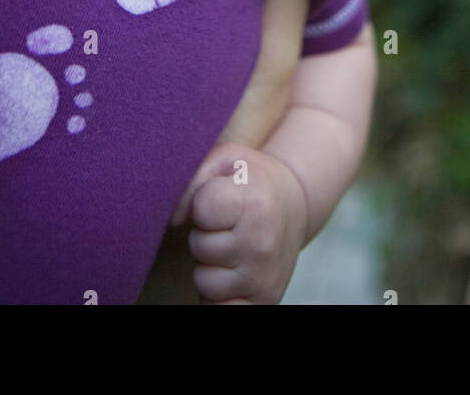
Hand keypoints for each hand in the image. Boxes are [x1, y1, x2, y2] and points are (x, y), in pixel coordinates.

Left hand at [171, 142, 307, 304]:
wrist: (294, 205)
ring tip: (233, 245)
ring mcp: (264, 278)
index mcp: (255, 203)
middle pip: (199, 247)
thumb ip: (192, 179)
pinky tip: (234, 272)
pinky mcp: (264, 302)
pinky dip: (219, 295)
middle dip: (207, 234)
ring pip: (203, 281)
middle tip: (230, 223)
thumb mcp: (225, 161)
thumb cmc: (252, 180)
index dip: (204, 202)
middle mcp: (262, 245)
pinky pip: (217, 308)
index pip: (200, 208)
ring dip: (211, 265)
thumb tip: (174, 220)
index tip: (224, 197)